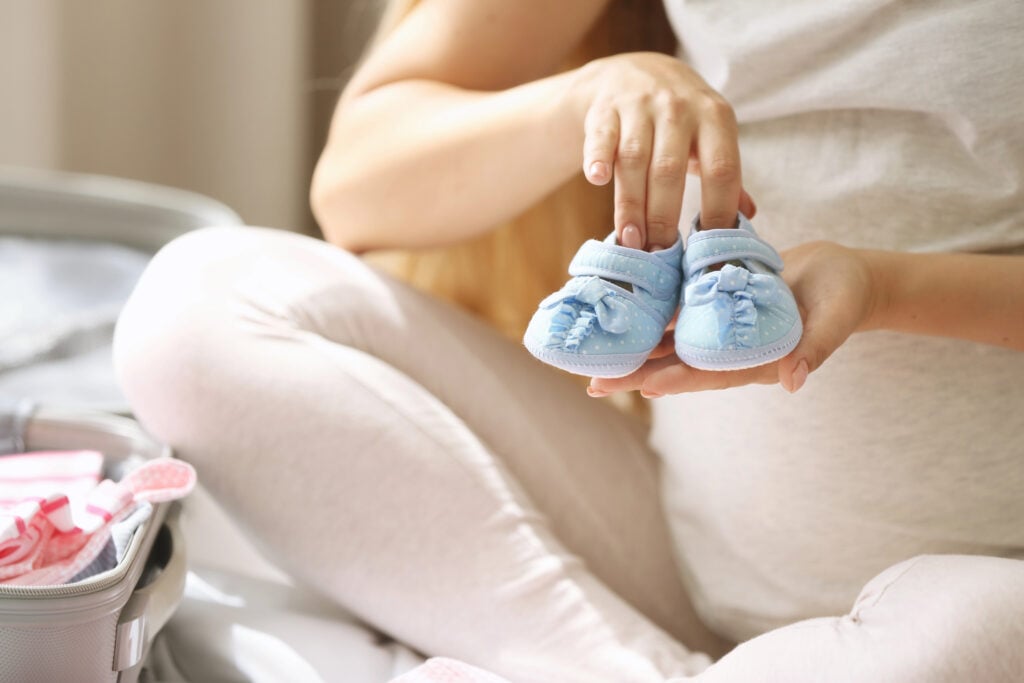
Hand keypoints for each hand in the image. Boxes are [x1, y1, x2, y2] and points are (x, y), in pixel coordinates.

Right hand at [572, 52, 756, 249]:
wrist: (634, 71)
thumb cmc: (679, 118)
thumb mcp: (710, 136)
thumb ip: (725, 174)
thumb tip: (747, 217)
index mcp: (715, 117)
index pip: (722, 170)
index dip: (717, 212)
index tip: (706, 252)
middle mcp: (679, 108)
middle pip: (671, 170)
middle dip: (663, 217)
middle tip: (658, 253)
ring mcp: (639, 105)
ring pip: (634, 161)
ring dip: (631, 205)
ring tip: (630, 241)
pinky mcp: (605, 109)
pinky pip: (601, 137)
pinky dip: (597, 158)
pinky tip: (597, 180)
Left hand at [588, 241, 877, 395]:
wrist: (842, 274)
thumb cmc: (844, 296)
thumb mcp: (836, 317)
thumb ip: (816, 348)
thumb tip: (794, 380)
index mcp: (756, 360)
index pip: (710, 374)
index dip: (677, 380)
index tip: (645, 387)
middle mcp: (729, 350)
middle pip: (676, 365)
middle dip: (636, 374)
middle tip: (593, 384)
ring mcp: (717, 329)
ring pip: (668, 343)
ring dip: (632, 350)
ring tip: (591, 359)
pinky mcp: (711, 305)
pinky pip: (675, 312)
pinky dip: (647, 316)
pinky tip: (617, 315)